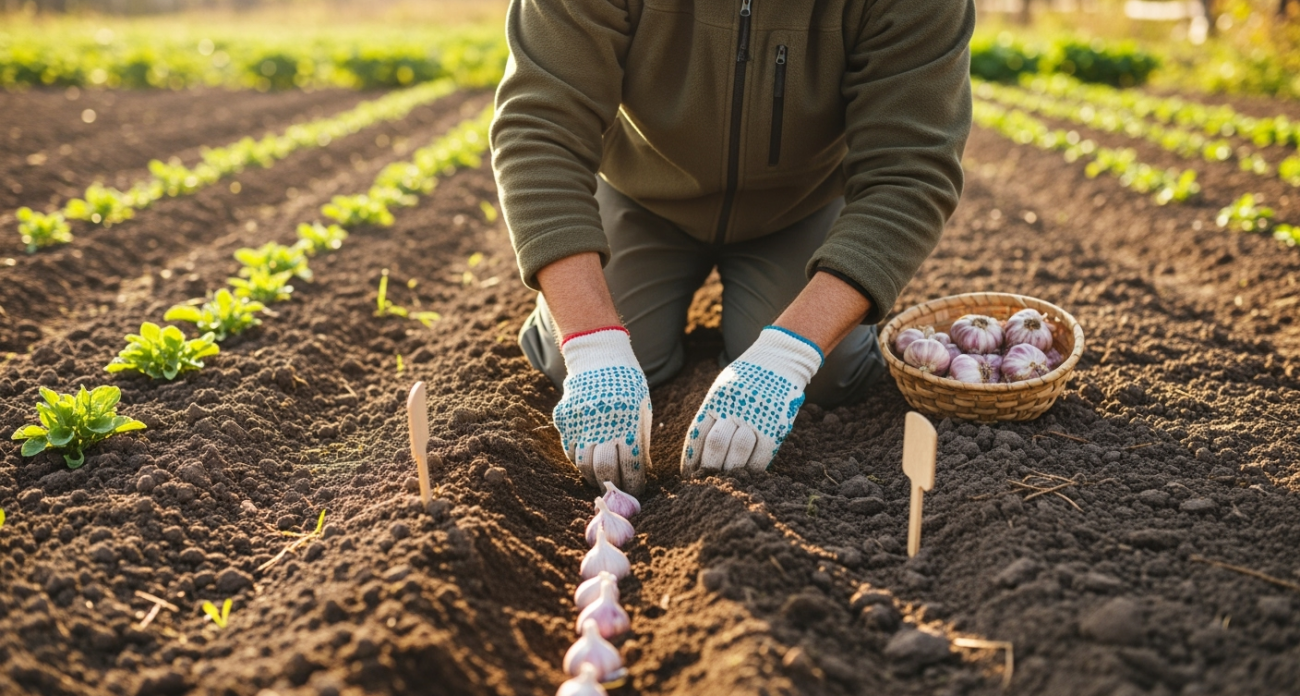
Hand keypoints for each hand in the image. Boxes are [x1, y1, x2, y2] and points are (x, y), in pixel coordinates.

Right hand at [554, 328, 651, 494]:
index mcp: (627, 421)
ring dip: (593, 477)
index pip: (630, 464)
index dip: (634, 483)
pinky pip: (569, 449)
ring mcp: (579, 422)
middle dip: (612, 485)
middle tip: (617, 490)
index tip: (636, 491)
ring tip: (600, 479)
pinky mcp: (564, 418)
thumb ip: (642, 439)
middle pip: (603, 469)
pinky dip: (578, 460)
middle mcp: (602, 424)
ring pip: (582, 464)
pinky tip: (587, 460)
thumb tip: (642, 471)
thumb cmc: (627, 383)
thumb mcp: (643, 408)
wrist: (598, 354)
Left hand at [681, 326, 821, 474]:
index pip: (696, 435)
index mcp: (716, 400)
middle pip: (715, 445)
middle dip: (708, 469)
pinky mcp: (776, 425)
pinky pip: (762, 454)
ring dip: (730, 471)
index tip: (688, 475)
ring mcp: (756, 417)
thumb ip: (712, 414)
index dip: (690, 459)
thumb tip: (699, 449)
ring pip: (738, 451)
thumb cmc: (747, 376)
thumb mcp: (722, 389)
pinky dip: (753, 469)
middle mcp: (733, 408)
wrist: (780, 357)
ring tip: (724, 484)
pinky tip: (747, 477)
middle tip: (704, 484)